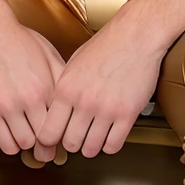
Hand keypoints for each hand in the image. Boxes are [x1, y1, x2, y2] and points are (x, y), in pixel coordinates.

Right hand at [0, 20, 64, 153]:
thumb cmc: (21, 42)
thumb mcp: (50, 59)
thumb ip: (62, 85)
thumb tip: (73, 110)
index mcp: (40, 92)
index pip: (51, 132)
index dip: (54, 141)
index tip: (53, 143)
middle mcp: (17, 102)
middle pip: (30, 143)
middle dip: (36, 145)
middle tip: (36, 140)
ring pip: (9, 146)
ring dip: (16, 144)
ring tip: (19, 134)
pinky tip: (2, 131)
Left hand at [32, 17, 163, 159]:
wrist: (136, 35)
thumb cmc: (105, 46)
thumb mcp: (73, 65)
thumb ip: (63, 90)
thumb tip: (55, 112)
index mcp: (66, 89)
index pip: (48, 131)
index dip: (49, 140)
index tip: (54, 141)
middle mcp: (84, 102)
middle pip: (70, 144)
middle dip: (72, 144)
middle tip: (77, 139)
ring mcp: (106, 109)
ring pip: (91, 149)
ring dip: (91, 148)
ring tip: (93, 139)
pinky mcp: (127, 114)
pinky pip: (113, 145)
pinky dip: (110, 146)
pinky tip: (110, 136)